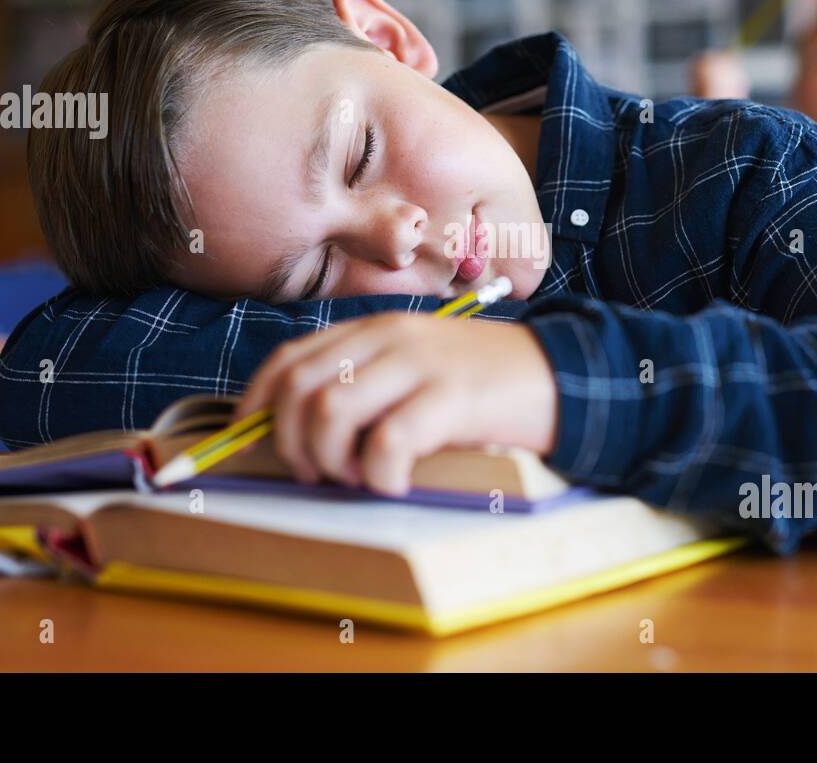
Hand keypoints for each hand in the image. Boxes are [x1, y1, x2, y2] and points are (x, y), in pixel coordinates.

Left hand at [234, 313, 558, 495]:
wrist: (564, 374)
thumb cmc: (486, 384)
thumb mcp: (418, 368)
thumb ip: (369, 382)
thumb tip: (306, 430)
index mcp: (375, 332)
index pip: (289, 360)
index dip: (257, 405)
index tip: (252, 443)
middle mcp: (390, 339)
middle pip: (301, 388)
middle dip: (294, 443)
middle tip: (321, 475)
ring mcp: (421, 364)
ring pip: (331, 409)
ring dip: (332, 460)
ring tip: (361, 479)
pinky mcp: (452, 396)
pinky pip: (388, 440)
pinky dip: (380, 474)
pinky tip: (396, 484)